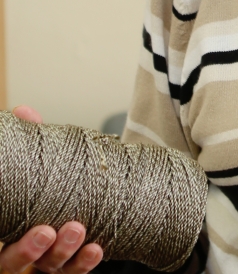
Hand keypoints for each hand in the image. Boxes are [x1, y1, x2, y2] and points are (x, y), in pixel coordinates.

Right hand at [0, 106, 102, 273]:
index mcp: (6, 227)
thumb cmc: (50, 184)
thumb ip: (30, 144)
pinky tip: (97, 248)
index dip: (8, 240)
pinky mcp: (72, 265)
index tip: (27, 226)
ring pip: (48, 269)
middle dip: (29, 250)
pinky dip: (84, 262)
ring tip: (77, 230)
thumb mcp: (37, 165)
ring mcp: (45, 262)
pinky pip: (75, 271)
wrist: (85, 197)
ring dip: (62, 253)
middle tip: (46, 231)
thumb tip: (25, 111)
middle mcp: (21, 252)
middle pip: (14, 263)